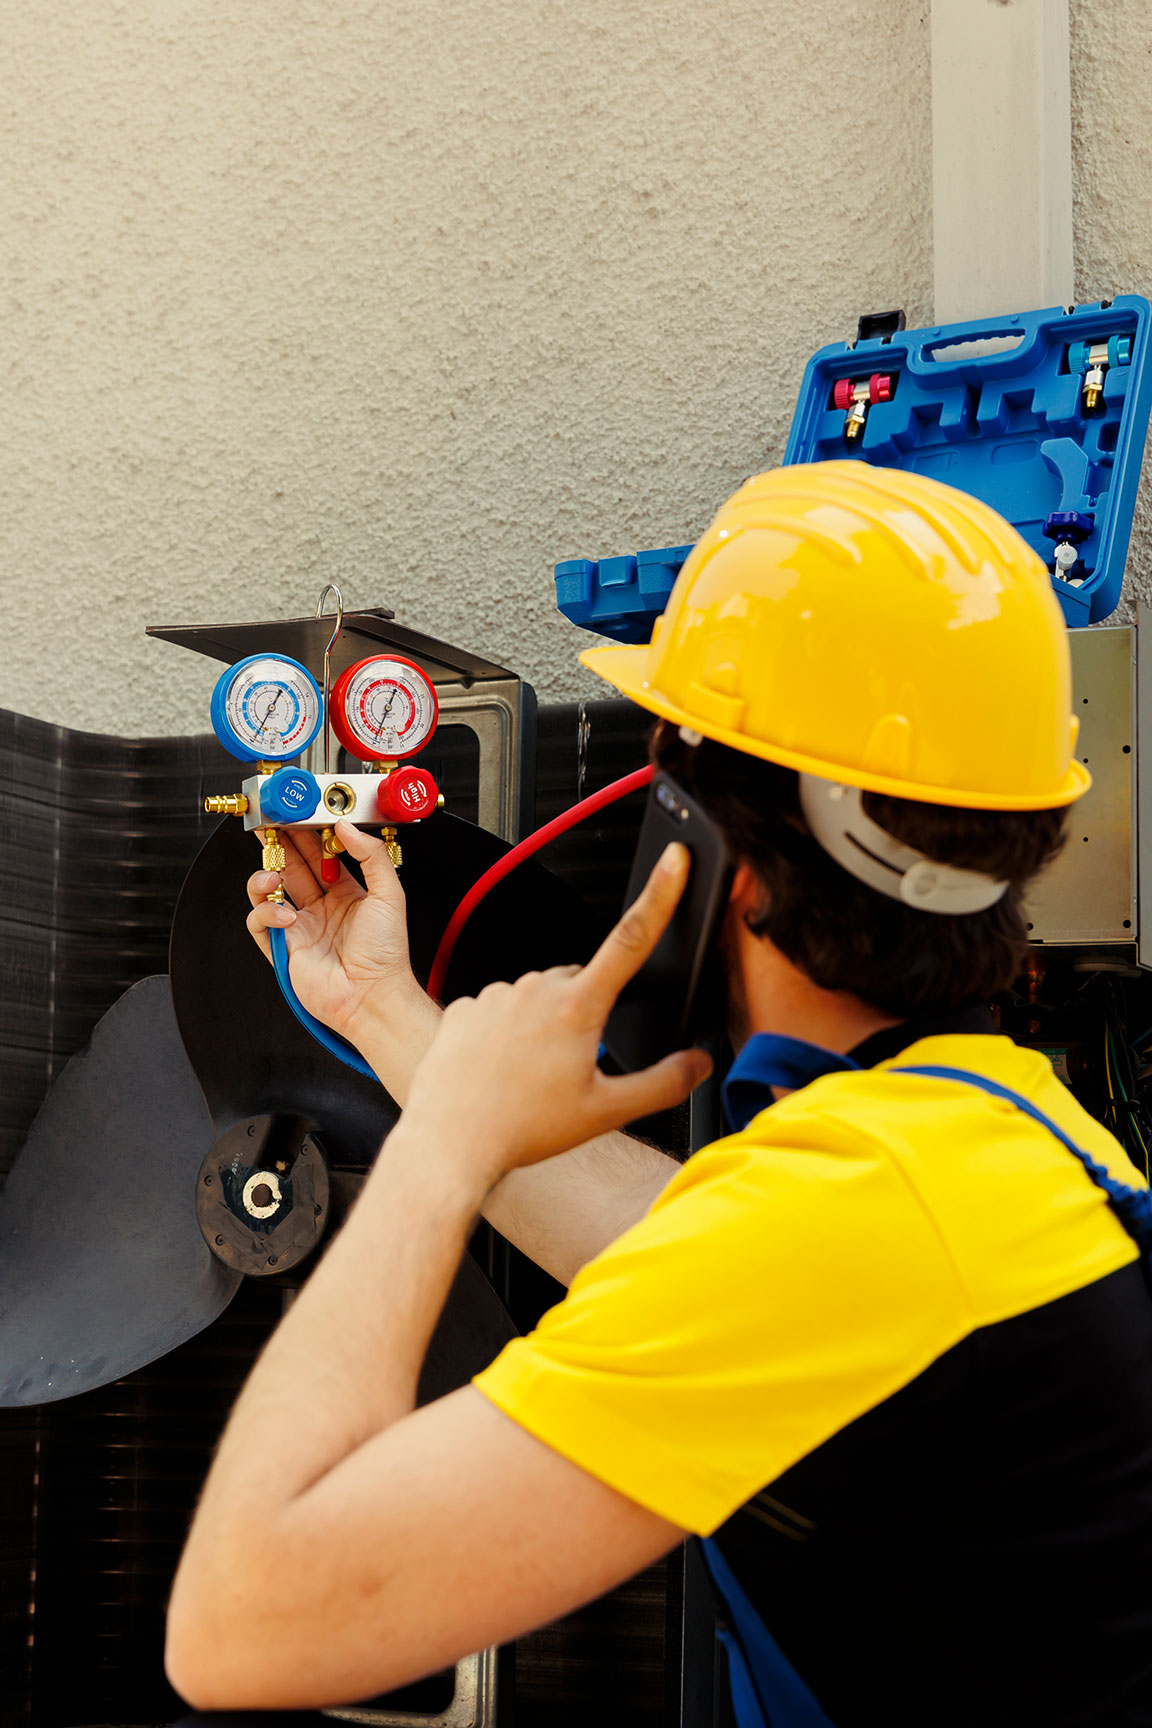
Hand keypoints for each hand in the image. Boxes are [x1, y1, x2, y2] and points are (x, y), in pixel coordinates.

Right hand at [246, 819, 417, 1039]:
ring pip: (268, 892)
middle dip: (279, 847)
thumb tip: (346, 828)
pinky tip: (286, 916)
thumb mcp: (390, 894)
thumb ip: (371, 856)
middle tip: (269, 827)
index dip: (305, 836)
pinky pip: (260, 923)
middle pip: (292, 868)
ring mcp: (301, 927)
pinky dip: (266, 914)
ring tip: (274, 876)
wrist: (372, 995)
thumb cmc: (385, 953)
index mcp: (346, 894)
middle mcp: (321, 908)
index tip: (296, 817)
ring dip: (265, 878)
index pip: (319, 856)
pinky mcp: (284, 948)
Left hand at [399, 843, 712, 1186]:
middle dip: (585, 1014)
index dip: (660, 894)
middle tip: (570, 1070)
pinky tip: (499, 1072)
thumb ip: (663, 1083)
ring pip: (537, 999)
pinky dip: (505, 1035)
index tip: (675, 859)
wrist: (449, 1142)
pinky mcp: (465, 1007)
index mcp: (578, 1006)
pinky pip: (499, 1011)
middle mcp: (535, 988)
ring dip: (543, 1027)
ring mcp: (497, 994)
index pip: (632, 938)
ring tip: (528, 1079)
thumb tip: (698, 1063)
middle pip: (581, 984)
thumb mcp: (607, 1112)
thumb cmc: (521, 1128)